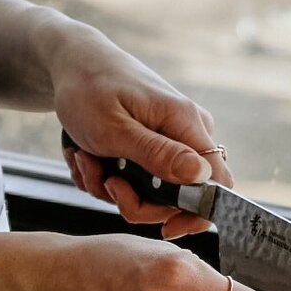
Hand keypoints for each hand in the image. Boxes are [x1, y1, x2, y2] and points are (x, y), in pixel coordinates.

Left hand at [47, 26, 232, 238]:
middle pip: (182, 196)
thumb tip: (202, 176)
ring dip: (112, 186)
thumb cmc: (88, 89)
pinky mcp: (154, 143)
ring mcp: (171, 138)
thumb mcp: (114, 129)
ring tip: (85, 158)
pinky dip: (108, 175)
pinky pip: (138, 179)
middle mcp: (187, 132)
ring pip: (153, 191)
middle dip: (136, 199)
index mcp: (186, 124)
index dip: (198, 214)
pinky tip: (87, 155)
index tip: (164, 228)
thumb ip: (157, 154)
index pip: (219, 183)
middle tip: (103, 181)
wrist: (71, 62)